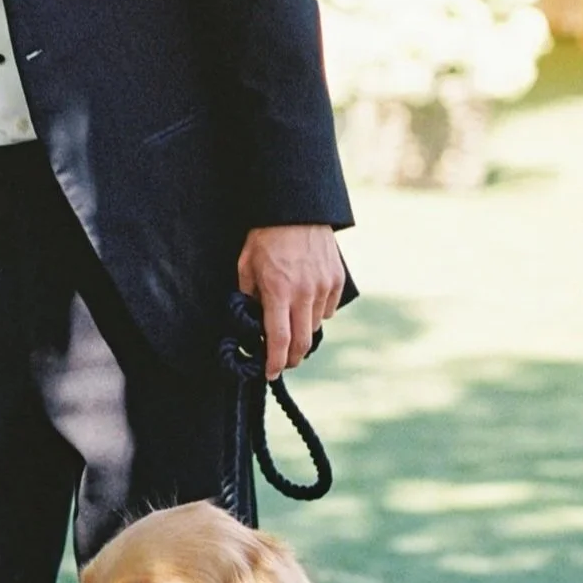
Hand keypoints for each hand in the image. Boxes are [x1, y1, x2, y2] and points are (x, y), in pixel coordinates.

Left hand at [236, 225, 344, 378]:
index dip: (275, 362)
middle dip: (291, 358)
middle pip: (302, 342)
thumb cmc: (265, 237)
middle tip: (283, 362)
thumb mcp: (246, 266)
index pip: (279, 339)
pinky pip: (327, 310)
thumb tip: (251, 321)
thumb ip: (248, 296)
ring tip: (291, 328)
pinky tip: (305, 306)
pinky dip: (316, 314)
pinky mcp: (337, 280)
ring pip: (315, 327)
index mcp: (278, 291)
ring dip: (302, 334)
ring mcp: (323, 286)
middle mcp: (304, 292)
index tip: (270, 373)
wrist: (296, 209)